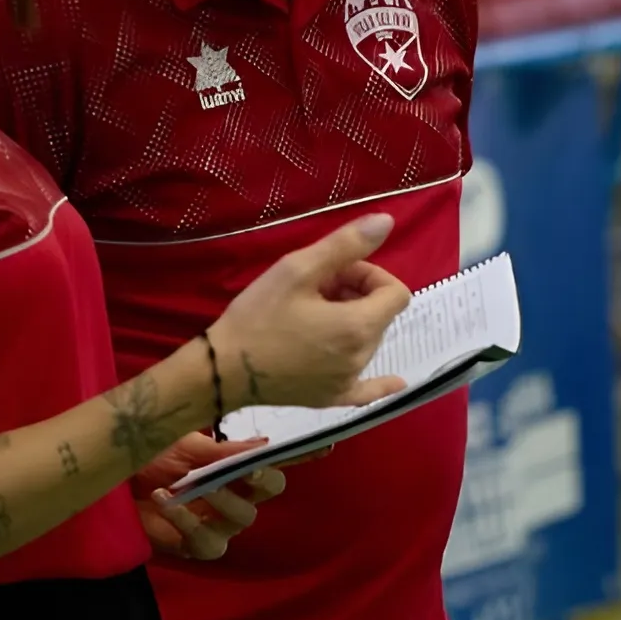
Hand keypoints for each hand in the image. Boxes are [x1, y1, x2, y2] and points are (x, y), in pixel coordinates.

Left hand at [133, 432, 286, 560]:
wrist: (115, 478)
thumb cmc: (151, 457)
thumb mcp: (186, 446)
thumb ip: (225, 451)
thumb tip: (265, 445)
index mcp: (233, 476)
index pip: (269, 480)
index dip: (270, 474)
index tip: (255, 466)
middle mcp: (230, 504)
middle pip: (256, 506)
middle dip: (249, 490)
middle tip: (233, 475)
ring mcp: (212, 528)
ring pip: (236, 526)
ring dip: (220, 504)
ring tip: (190, 488)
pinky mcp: (191, 546)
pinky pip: (205, 543)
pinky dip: (187, 522)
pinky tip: (166, 503)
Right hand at [206, 213, 410, 412]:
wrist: (224, 368)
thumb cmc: (259, 315)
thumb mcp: (298, 269)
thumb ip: (345, 245)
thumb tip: (387, 222)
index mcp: (359, 325)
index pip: (394, 291)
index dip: (368, 274)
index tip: (335, 272)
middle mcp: (362, 356)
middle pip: (380, 314)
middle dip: (356, 295)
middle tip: (314, 289)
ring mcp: (348, 381)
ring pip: (367, 340)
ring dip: (349, 320)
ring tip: (310, 315)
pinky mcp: (332, 398)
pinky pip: (366, 390)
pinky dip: (380, 382)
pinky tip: (396, 382)